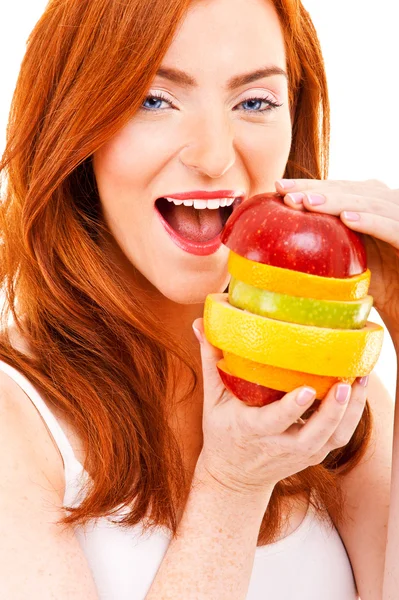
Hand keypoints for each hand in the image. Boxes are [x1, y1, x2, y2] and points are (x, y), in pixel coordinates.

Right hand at [192, 318, 367, 495]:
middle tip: (346, 382)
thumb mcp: (213, 401)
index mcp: (251, 430)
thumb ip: (210, 361)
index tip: (306, 390)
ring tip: (361, 378)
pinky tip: (359, 388)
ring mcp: (300, 454)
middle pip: (313, 435)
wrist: (235, 477)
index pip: (273, 422)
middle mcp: (279, 446)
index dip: (291, 409)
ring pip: (333, 438)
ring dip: (351, 411)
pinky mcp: (314, 454)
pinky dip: (352, 414)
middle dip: (332, 411)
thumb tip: (198, 324)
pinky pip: (339, 437)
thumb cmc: (222, 433)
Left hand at [275, 178, 398, 339]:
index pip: (338, 191)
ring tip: (309, 202)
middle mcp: (388, 208)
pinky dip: (370, 221)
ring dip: (338, 201)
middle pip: (351, 191)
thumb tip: (277, 246)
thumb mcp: (347, 265)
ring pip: (369, 203)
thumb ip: (325, 249)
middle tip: (286, 192)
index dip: (310, 186)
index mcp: (370, 210)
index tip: (278, 187)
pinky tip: (347, 219)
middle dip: (317, 190)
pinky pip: (392, 227)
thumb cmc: (379, 289)